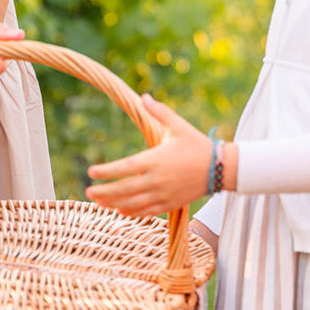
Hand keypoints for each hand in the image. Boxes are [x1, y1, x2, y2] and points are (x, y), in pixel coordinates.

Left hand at [86, 94, 212, 215]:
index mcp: (156, 159)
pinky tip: (121, 211)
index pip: (125, 167)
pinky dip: (133, 212)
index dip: (106, 171)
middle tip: (88, 192)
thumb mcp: (179, 125)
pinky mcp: (170, 204)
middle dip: (105, 191)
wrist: (221, 168)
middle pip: (125, 188)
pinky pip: (148, 211)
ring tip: (99, 202)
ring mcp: (163, 194)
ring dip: (114, 203)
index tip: (91, 171)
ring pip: (134, 202)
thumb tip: (144, 97)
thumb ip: (159, 112)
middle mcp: (157, 179)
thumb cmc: (197, 144)